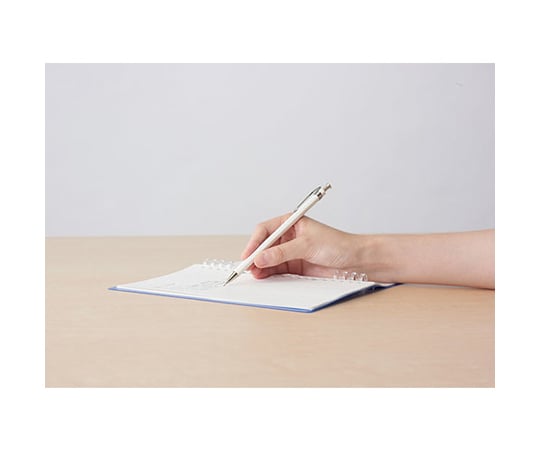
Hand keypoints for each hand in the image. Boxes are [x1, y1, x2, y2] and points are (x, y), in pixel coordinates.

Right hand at [241, 215, 360, 278]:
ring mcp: (291, 252)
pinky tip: (264, 277)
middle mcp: (288, 236)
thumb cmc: (338, 245)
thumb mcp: (307, 245)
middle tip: (248, 267)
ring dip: (261, 266)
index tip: (249, 255)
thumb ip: (283, 252)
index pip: (266, 230)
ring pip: (268, 259)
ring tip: (255, 275)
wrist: (356, 261)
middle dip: (256, 256)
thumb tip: (261, 258)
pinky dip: (268, 274)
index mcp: (291, 222)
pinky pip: (276, 270)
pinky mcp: (295, 266)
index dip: (255, 242)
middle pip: (265, 245)